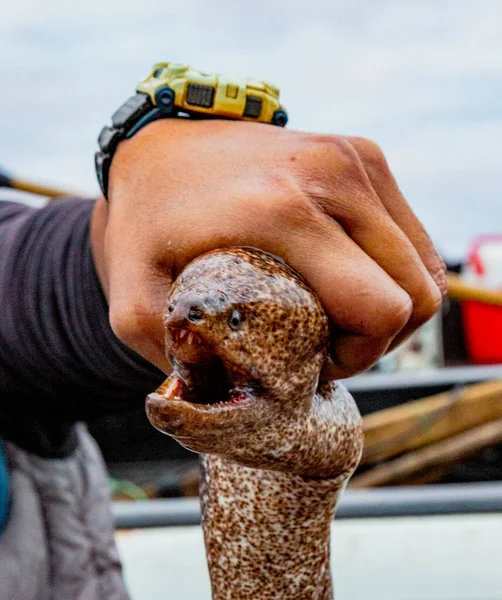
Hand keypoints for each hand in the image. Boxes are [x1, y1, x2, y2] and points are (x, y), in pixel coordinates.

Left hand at [91, 119, 445, 378]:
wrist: (162, 142)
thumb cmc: (148, 218)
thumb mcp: (133, 296)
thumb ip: (169, 356)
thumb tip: (216, 399)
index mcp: (281, 213)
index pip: (379, 308)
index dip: (358, 354)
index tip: (313, 358)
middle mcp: (332, 177)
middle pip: (416, 293)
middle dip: (378, 338)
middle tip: (325, 342)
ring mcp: (355, 159)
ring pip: (424, 266)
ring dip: (391, 305)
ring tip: (337, 313)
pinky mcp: (364, 155)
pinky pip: (411, 236)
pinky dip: (392, 271)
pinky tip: (348, 278)